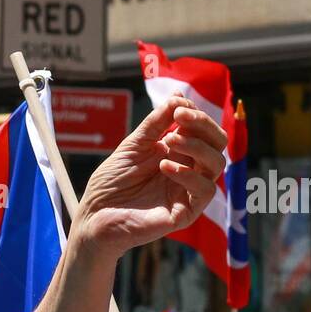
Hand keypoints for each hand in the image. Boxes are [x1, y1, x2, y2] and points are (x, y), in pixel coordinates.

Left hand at [73, 95, 225, 262]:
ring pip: (217, 165)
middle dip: (203, 125)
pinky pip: (205, 190)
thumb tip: (179, 96)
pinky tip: (165, 167)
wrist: (93, 215)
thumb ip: (156, 123)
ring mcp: (187, 192)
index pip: (204, 131)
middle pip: (217, 144)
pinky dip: (189, 175)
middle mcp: (188, 171)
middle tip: (180, 117)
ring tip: (170, 141)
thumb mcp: (134, 145)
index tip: (177, 106)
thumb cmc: (111, 182)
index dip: (196, 116)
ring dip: (196, 147)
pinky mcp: (185, 213)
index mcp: (178, 154)